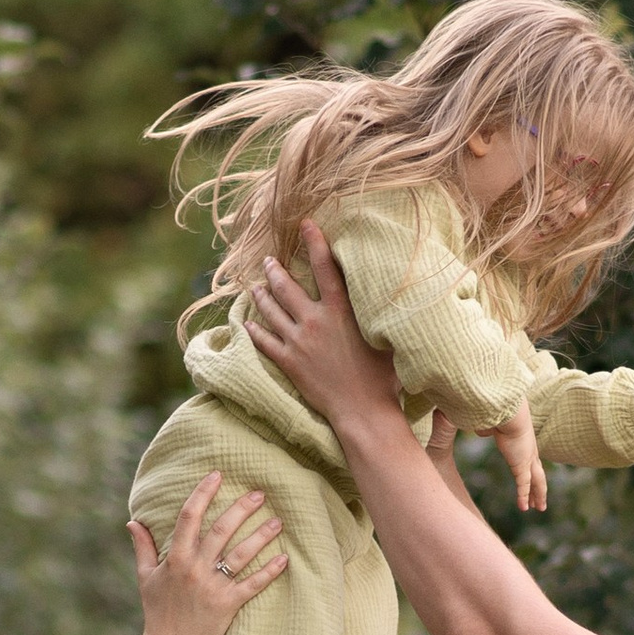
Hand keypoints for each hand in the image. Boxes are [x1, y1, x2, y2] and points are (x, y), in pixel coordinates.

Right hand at [130, 473, 286, 634]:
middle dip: (241, 509)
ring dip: (261, 536)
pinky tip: (284, 558)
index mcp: (175, 559)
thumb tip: (132, 522)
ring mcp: (213, 587)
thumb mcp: (145, 577)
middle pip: (221, 530)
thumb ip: (142, 547)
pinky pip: (252, 585)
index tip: (216, 475)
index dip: (203, 493)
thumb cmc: (158, 612)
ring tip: (278, 520)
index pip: (189, 518)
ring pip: (241, 555)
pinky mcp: (228, 605)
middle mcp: (195, 569)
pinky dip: (269, 572)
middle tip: (260, 493)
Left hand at [248, 224, 408, 442]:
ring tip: (256, 286)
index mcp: (341, 310)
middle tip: (269, 260)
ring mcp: (299, 341)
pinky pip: (264, 342)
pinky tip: (248, 323)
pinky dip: (255, 330)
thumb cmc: (383, 376)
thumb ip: (376, 311)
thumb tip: (385, 290)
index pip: (325, 266)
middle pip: (287, 287)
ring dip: (262, 295)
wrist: (363, 410)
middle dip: (275, 270)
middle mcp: (315, 321)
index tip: (304, 224)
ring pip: (271, 311)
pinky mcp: (289, 362)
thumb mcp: (383, 335)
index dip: (313, 242)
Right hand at [490, 405, 548, 514]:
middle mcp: (530, 452)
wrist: (509, 414)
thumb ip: (488, 429)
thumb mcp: (493, 423)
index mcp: (525, 443)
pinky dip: (524, 497)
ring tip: (540, 508)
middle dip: (539, 489)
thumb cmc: (500, 414)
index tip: (531, 480)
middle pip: (538, 474)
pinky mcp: (522, 465)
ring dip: (539, 496)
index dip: (532, 473)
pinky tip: (524, 508)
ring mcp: (528, 459)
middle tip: (540, 501)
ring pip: (537, 482)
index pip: (531, 462)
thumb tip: (482, 431)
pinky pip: (524, 485)